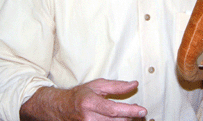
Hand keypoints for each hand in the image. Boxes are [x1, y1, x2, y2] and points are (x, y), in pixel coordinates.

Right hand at [20, 78, 146, 119]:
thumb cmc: (79, 95)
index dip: (129, 111)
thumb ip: (116, 86)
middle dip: (130, 117)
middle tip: (140, 112)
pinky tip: (121, 119)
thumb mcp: (97, 85)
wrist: (60, 108)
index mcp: (89, 103)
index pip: (113, 109)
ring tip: (132, 116)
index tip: (142, 110)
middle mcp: (88, 118)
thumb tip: (134, 84)